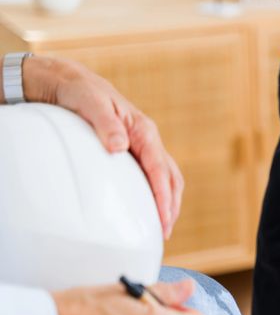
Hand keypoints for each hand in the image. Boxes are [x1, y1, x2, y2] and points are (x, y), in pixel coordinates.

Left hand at [23, 56, 182, 238]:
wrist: (71, 82)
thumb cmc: (79, 92)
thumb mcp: (89, 103)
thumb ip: (106, 124)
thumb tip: (120, 147)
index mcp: (143, 130)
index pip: (160, 169)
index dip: (163, 196)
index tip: (163, 219)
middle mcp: (148, 139)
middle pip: (171, 178)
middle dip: (172, 206)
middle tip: (165, 232)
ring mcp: (143, 147)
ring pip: (167, 178)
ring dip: (168, 203)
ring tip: (163, 226)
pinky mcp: (135, 152)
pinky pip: (154, 176)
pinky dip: (158, 195)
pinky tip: (150, 208)